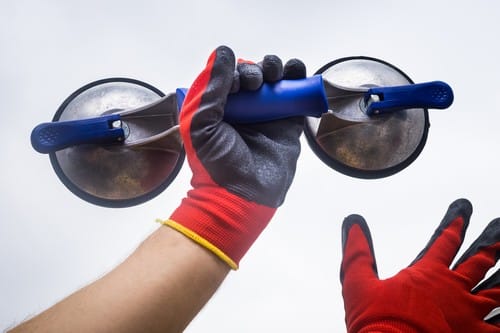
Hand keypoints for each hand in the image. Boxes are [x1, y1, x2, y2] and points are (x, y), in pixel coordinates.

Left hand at [164, 46, 305, 268]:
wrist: (240, 196)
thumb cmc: (215, 164)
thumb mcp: (201, 123)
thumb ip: (210, 87)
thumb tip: (223, 53)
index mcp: (218, 107)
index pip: (229, 75)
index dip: (236, 70)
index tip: (239, 83)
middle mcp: (242, 108)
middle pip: (255, 73)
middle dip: (258, 68)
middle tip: (256, 83)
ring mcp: (266, 116)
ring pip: (276, 80)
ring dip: (278, 68)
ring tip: (278, 73)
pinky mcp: (287, 124)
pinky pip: (296, 97)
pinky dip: (300, 80)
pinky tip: (299, 74)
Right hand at [340, 198, 499, 332]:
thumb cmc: (376, 322)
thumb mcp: (357, 283)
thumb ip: (357, 253)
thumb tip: (353, 226)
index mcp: (427, 274)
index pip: (445, 242)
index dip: (455, 225)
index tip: (463, 212)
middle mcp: (453, 289)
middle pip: (479, 263)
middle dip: (491, 249)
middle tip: (499, 237)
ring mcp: (469, 314)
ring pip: (497, 293)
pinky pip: (498, 326)